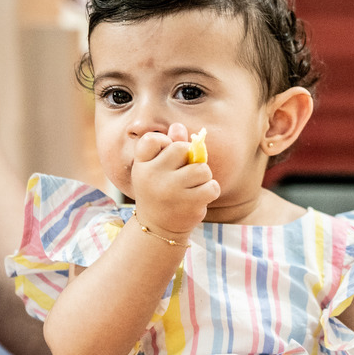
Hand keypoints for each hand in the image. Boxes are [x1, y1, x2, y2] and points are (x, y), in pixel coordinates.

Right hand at [129, 123, 220, 237]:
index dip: (165, 142)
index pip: (153, 139)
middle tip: (184, 173)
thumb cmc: (159, 192)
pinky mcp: (189, 203)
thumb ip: (168, 146)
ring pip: (201, 168)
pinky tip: (200, 197)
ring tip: (193, 186)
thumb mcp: (157, 169)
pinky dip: (211, 190)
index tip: (165, 157)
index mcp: (141, 165)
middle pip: (182, 148)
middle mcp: (152, 176)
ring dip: (203, 176)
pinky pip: (212, 186)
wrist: (157, 228)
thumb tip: (179, 126)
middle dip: (190, 159)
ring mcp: (171, 190)